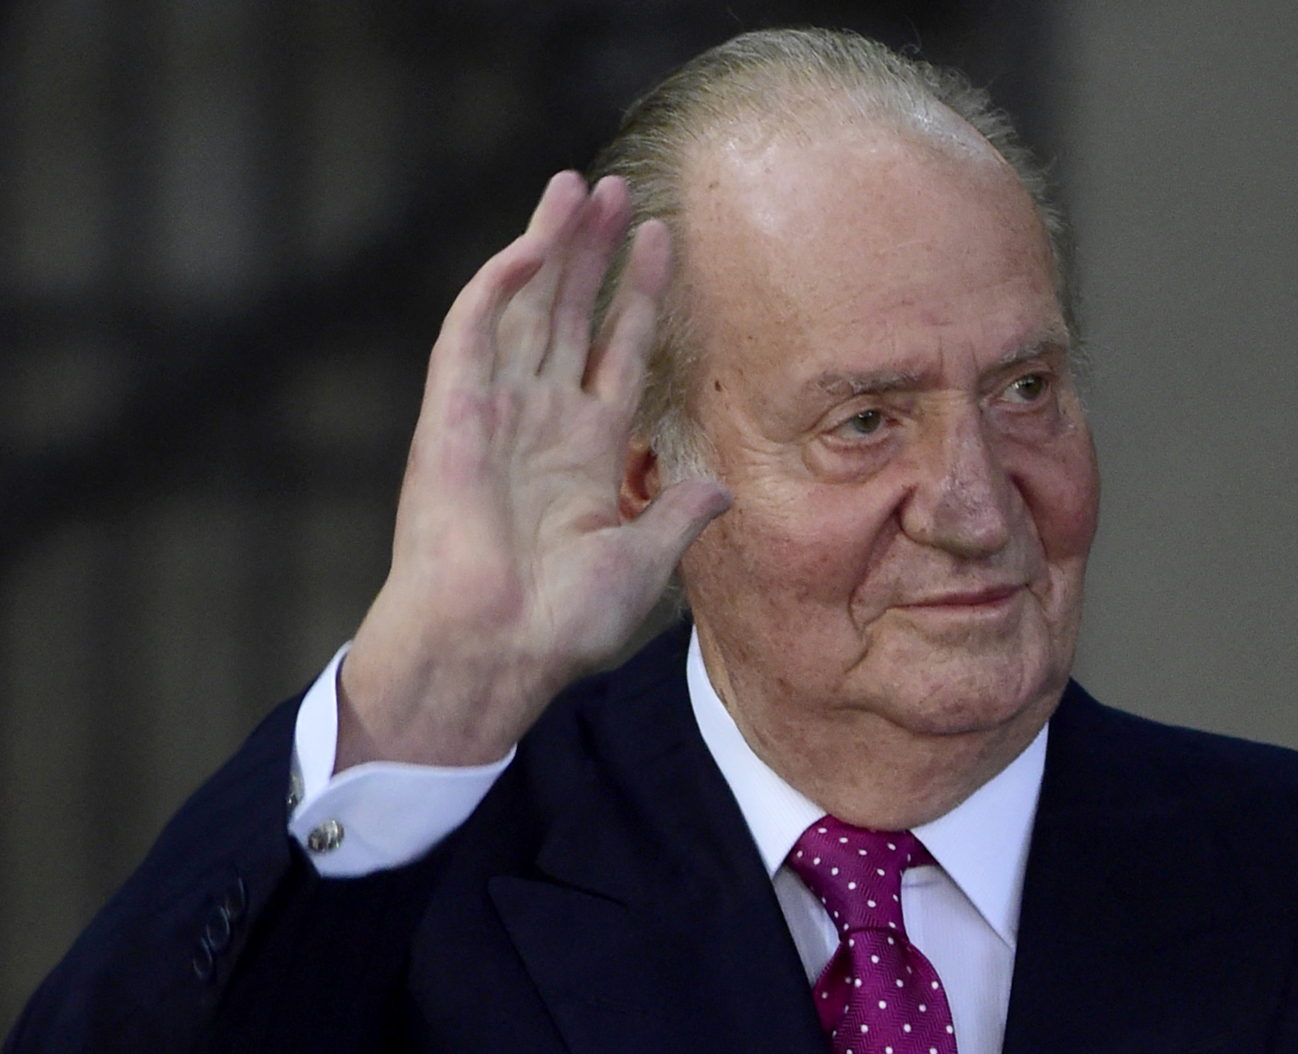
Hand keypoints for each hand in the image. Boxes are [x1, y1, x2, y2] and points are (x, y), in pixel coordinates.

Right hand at [335, 172, 730, 768]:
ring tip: (579, 187)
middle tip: (619, 188)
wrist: (492, 652)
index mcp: (586, 451)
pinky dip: (498, 285)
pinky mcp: (453, 412)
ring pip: (525, 305)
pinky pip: (473, 332)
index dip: (642, 296)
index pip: (619, 350)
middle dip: (594, 252)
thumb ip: (674, 513)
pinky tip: (533, 243)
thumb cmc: (559, 626)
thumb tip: (719, 485)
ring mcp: (497, 410)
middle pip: (572, 313)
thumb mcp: (641, 563)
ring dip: (549, 245)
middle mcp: (542, 420)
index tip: (665, 240)